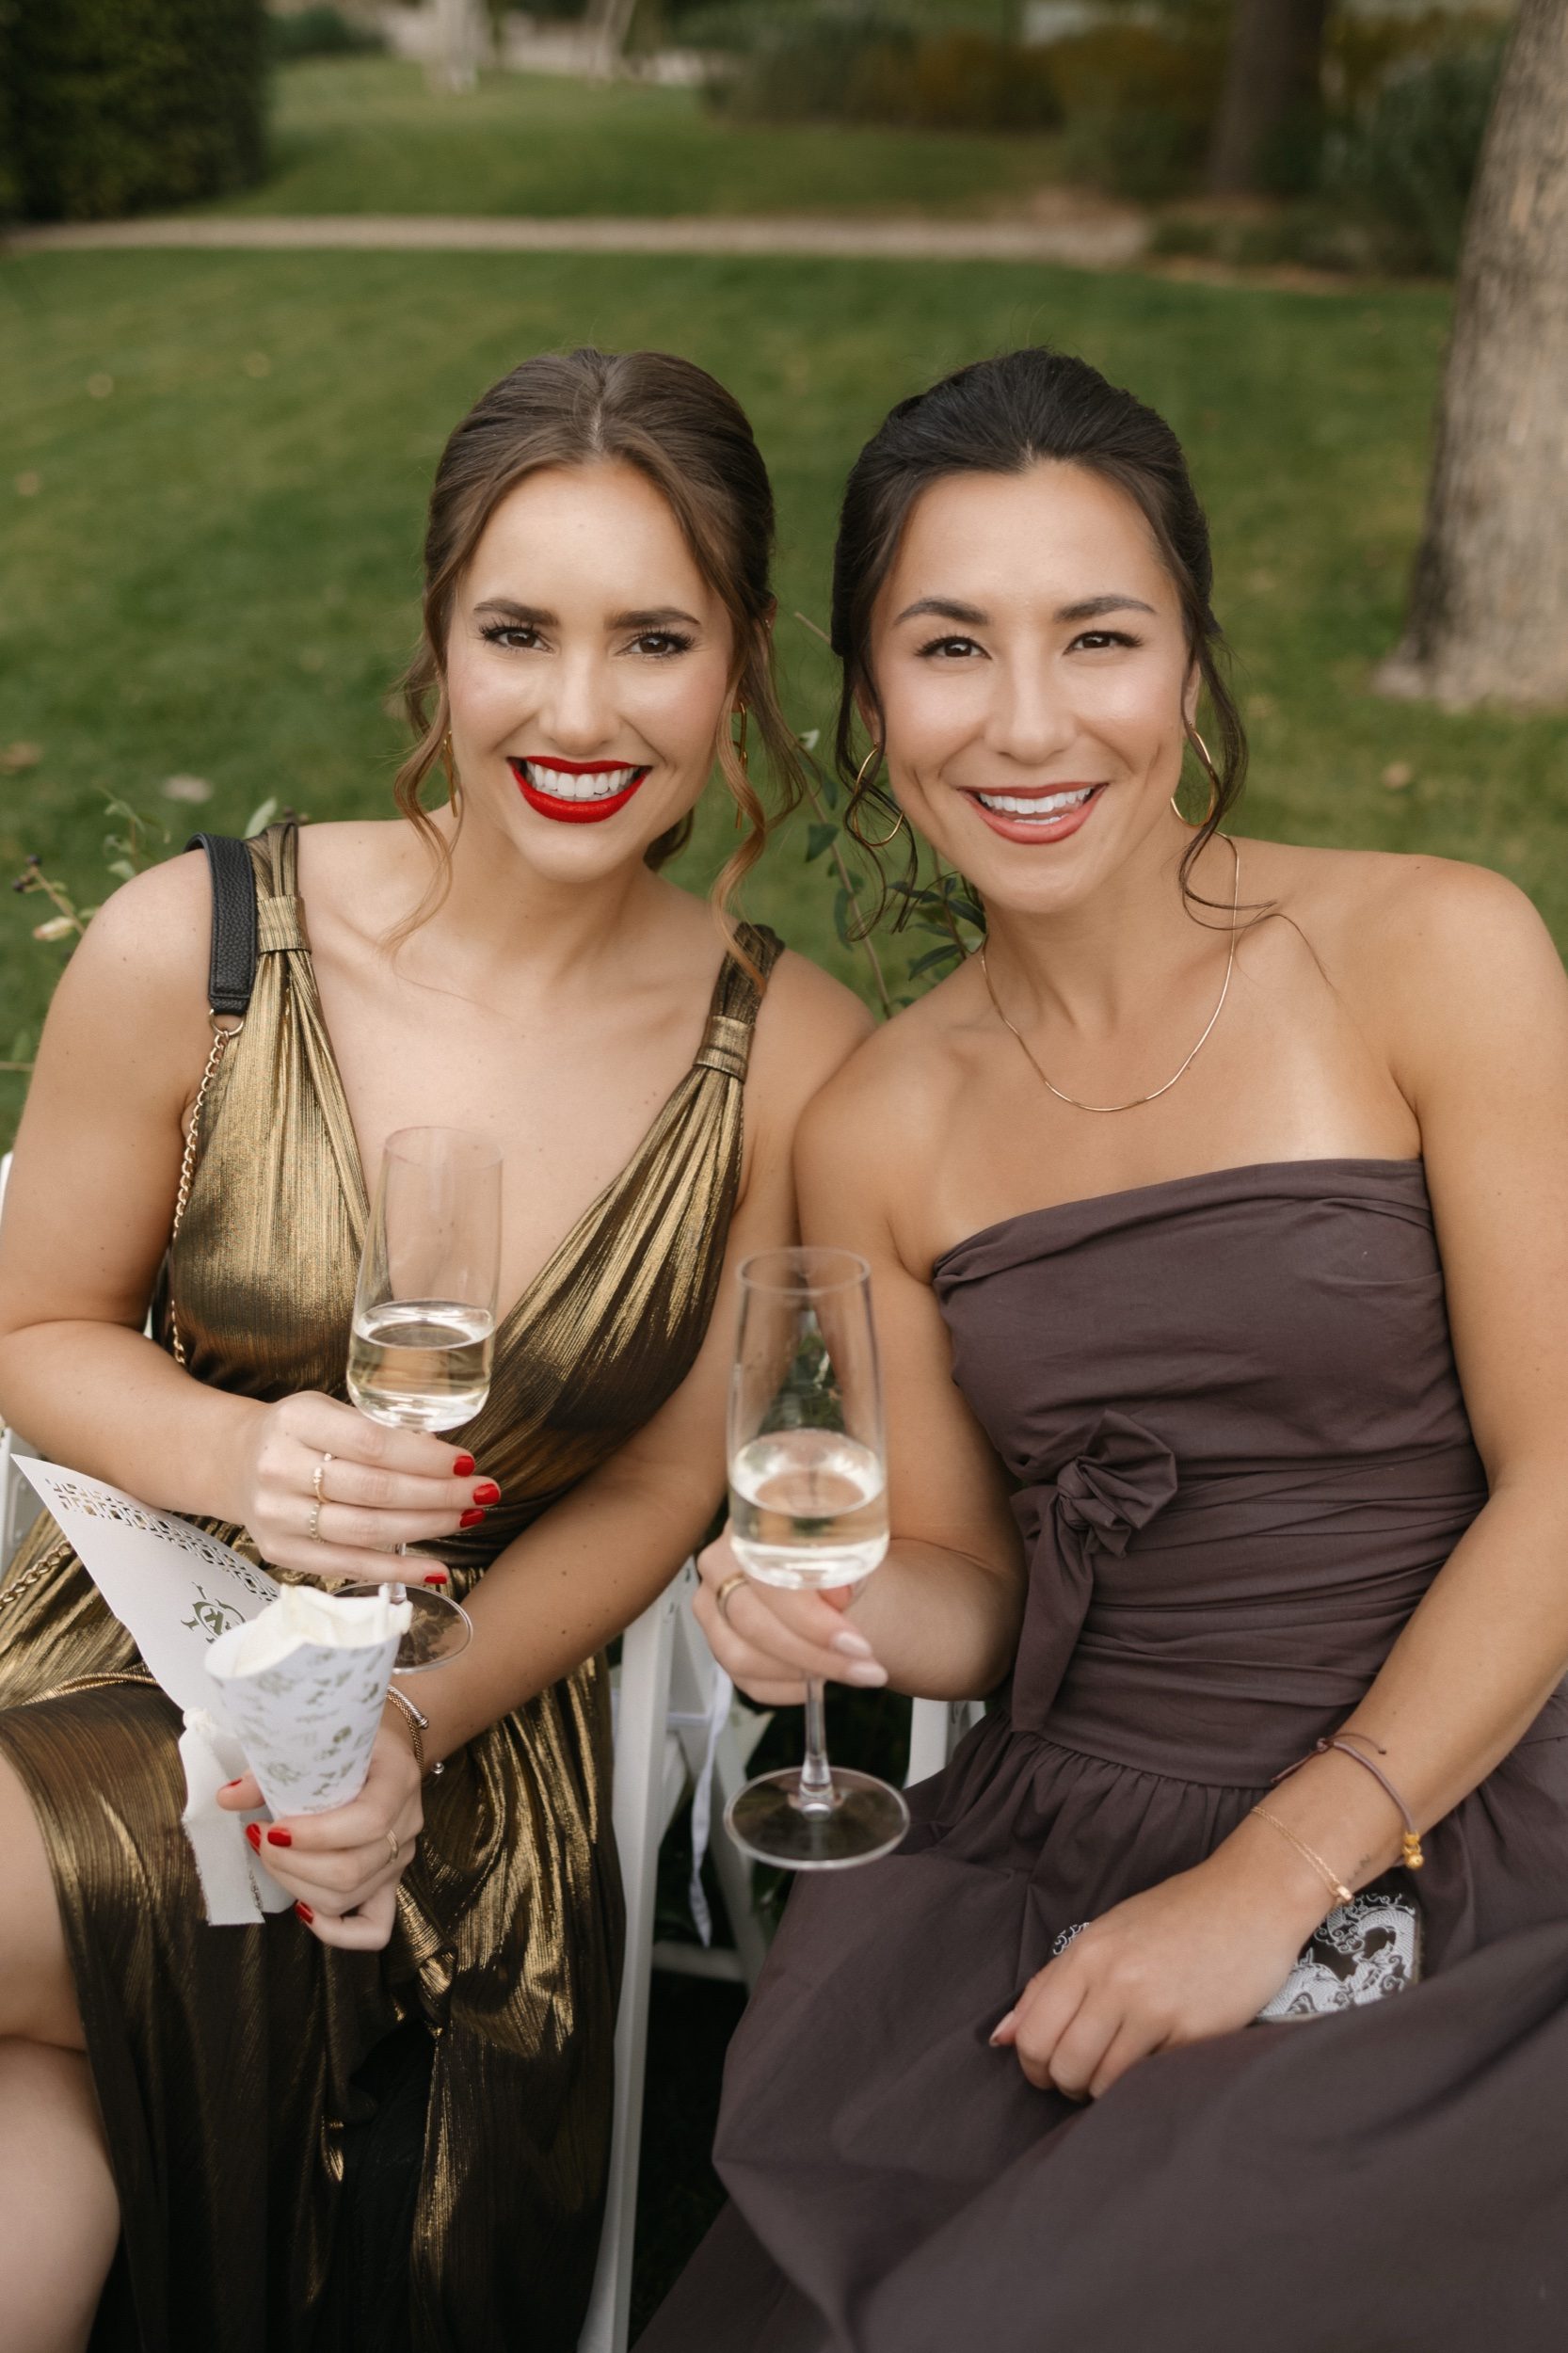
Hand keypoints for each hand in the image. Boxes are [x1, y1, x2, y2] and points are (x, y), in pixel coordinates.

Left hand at [216, 1717, 422, 1949]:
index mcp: (399, 1780)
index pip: (369, 1820)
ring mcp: (402, 1858)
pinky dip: (337, 1931)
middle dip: (292, 1863)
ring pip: (349, 1896)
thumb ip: (274, 1770)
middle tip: (260, 1839)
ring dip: (297, 1885)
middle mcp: (408, 1824)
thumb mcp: (321, 1740)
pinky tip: (304, 1911)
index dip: (317, 1834)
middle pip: (352, 1869)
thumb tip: (227, 1798)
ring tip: (270, 1857)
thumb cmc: (350, 1742)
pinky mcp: (390, 1882)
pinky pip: (373, 1927)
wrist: (385, 1749)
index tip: (272, 1826)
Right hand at [222, 1389, 498, 1580]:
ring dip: (427, 1528)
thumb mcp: (329, 1409)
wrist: (233, 1462)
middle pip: (375, 1490)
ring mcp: (277, 1516)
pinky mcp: (281, 1553)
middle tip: (484, 1492)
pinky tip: (437, 1568)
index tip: (466, 1462)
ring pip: (366, 1531)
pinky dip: (398, 1571)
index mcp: (296, 1420)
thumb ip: (379, 1430)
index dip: (424, 1458)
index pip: (372, 1444)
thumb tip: (443, 1454)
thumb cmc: (297, 1432)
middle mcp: (280, 1468)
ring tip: (468, 1517)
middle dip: (439, 1494)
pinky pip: (349, 1566)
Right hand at [692, 1527, 888, 1705]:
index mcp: (751, 1524)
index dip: (809, 1618)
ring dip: (802, 1675)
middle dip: (812, 1653)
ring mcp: (712, 1604)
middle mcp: (720, 1561)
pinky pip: (744, 1679)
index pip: (765, 1578)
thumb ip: (846, 1567)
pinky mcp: (719, 1639)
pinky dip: (787, 1688)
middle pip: (749, 1620)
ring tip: (853, 1674)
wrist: (845, 1577)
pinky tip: (820, 1681)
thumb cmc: (848, 1557)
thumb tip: (836, 1596)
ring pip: (741, 1656)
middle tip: (865, 1668)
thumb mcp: (857, 1552)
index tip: (856, 1644)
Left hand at [991, 1847, 1319, 2100]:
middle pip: (1060, 2064)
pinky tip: (1151, 2062)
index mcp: (1086, 1953)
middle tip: (1084, 2075)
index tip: (1048, 2068)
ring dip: (1101, 2089)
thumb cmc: (1175, 1918)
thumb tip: (1001, 2036)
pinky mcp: (1192, 2031)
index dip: (1033, 2065)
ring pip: (1099, 2081)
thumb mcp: (1105, 1935)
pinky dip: (1139, 2083)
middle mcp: (1113, 1979)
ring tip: (1117, 2070)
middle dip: (1065, 2082)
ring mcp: (1153, 2006)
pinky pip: (1145, 2081)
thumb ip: (1052, 1984)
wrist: (1251, 1899)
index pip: (1032, 2033)